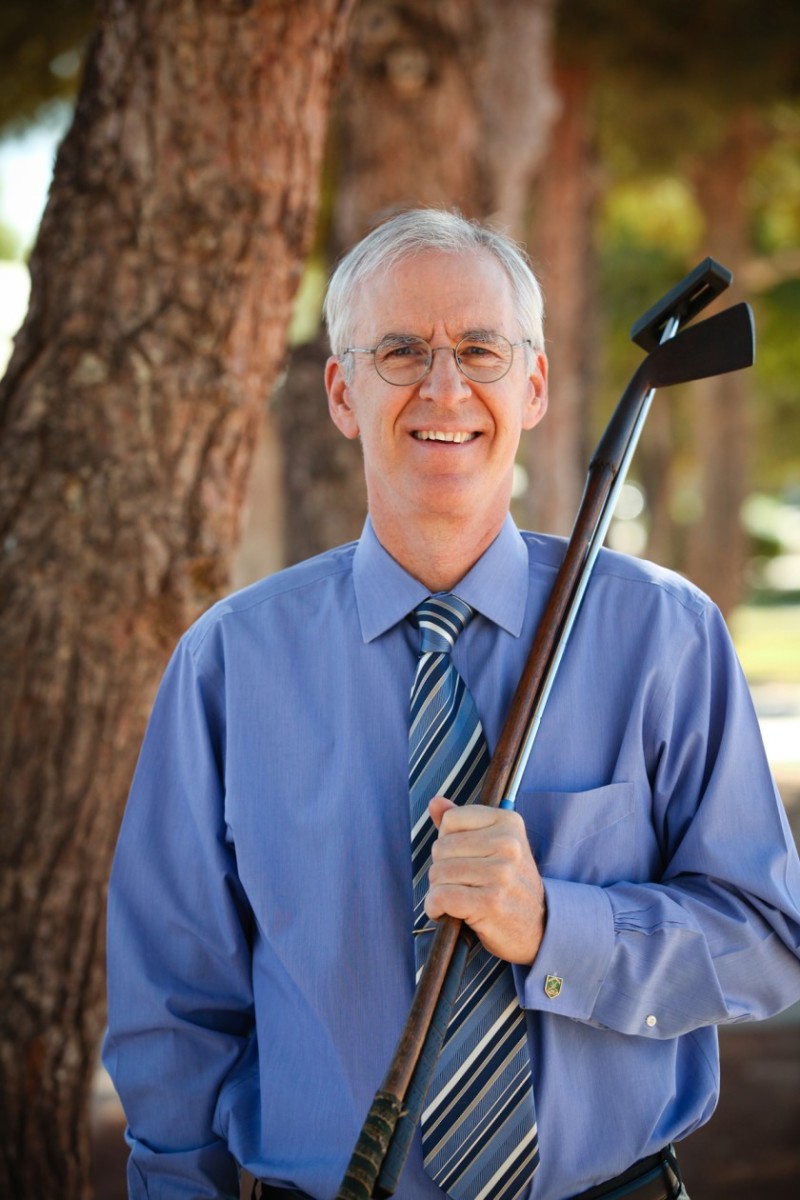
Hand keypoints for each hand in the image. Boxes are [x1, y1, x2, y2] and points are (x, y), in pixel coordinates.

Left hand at [424, 796, 545, 964]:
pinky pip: (441, 897)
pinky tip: (448, 912)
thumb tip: (435, 802)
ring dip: (438, 891)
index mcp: (509, 822)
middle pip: (441, 847)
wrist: (538, 928)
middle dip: (441, 869)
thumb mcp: (494, 847)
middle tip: (462, 884)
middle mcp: (508, 844)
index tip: (464, 859)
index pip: (452, 819)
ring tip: (459, 899)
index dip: (448, 841)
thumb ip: (463, 823)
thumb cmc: (510, 885)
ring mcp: (501, 873)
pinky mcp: (490, 902)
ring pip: (438, 873)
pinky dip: (435, 907)